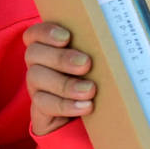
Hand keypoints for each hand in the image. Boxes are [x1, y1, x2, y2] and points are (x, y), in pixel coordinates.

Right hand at [24, 21, 95, 135]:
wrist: (89, 117)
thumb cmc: (96, 78)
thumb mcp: (96, 62)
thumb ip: (96, 50)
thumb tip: (115, 43)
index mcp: (48, 46)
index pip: (35, 33)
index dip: (46, 32)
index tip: (66, 37)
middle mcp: (37, 63)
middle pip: (34, 53)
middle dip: (61, 58)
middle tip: (86, 64)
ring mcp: (35, 86)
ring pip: (36, 77)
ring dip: (65, 84)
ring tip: (90, 90)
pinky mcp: (39, 108)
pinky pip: (43, 104)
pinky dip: (65, 105)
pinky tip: (86, 106)